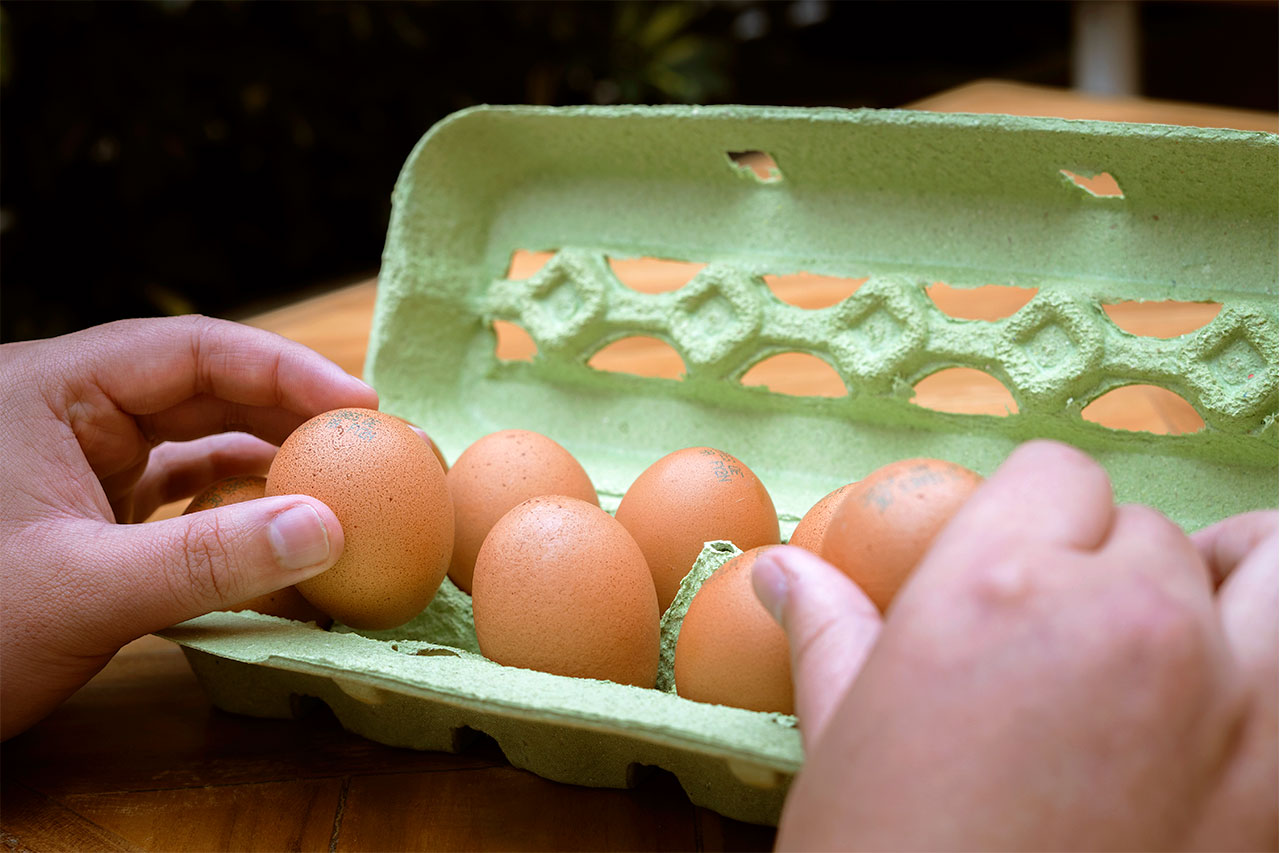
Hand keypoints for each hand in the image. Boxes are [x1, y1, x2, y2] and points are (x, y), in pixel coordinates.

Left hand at [0, 316, 378, 739]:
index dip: (285, 370)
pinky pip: (178, 495)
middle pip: (201, 389)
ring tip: (338, 487)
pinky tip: (279, 531)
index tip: (359, 408)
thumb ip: (208, 560)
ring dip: (266, 465)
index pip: (189, 350)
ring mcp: (76, 466)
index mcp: (49, 391)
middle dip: (287, 415)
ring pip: (194, 442)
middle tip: (367, 446)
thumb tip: (329, 530)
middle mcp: (66, 415)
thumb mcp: (82, 589)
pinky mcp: (87, 516)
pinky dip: (233, 512)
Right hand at [754, 441, 1276, 850]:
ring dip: (1236, 578)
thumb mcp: (842, 745)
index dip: (1036, 515)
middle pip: (1149, 527)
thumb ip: (832, 633)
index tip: (1020, 564)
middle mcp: (1124, 618)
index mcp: (996, 589)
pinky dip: (1274, 661)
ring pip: (1272, 562)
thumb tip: (785, 570)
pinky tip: (1224, 701)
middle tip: (1074, 630)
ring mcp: (1227, 696)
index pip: (1057, 475)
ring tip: (1195, 621)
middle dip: (1112, 562)